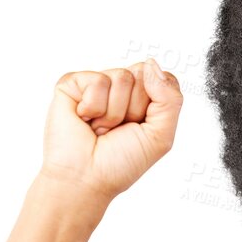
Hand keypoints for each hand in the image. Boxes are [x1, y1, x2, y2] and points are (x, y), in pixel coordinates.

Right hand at [40, 57, 182, 202]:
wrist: (85, 178)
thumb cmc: (121, 162)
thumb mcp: (161, 134)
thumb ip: (169, 98)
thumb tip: (151, 64)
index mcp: (143, 99)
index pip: (163, 79)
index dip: (156, 104)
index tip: (141, 126)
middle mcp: (120, 89)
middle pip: (144, 74)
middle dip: (135, 108)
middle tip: (118, 129)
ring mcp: (96, 85)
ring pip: (123, 77)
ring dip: (114, 112)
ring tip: (100, 128)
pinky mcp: (72, 84)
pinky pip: (97, 80)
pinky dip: (94, 106)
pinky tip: (84, 119)